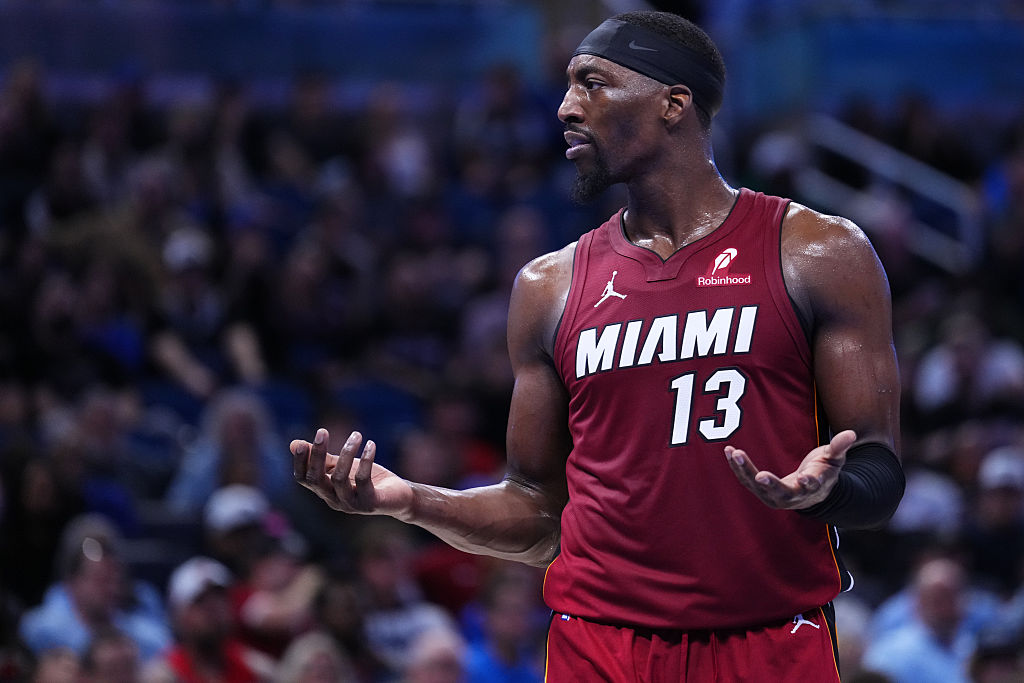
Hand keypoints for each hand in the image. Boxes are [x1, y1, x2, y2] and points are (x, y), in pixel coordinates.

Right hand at [291, 428, 412, 516]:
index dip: (299, 462)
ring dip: (347, 453)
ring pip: (339, 478)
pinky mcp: (370, 503)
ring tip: (357, 435)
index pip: (303, 479)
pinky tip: (371, 445)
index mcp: (325, 491)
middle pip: (316, 479)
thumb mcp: (344, 465)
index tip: (301, 443)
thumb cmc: (370, 480)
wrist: (400, 497)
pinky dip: (366, 460)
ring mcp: (351, 504)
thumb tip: (294, 443)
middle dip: (317, 455)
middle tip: (323, 431)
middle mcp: (334, 500)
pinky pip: (363, 480)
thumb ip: (323, 458)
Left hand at [724, 430, 856, 509]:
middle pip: (781, 494)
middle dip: (770, 484)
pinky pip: (747, 480)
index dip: (810, 484)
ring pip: (758, 488)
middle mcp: (794, 496)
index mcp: (814, 488)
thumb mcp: (835, 459)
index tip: (806, 478)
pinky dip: (737, 467)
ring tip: (735, 453)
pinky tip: (729, 451)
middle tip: (760, 475)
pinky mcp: (762, 490)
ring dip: (745, 471)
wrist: (812, 492)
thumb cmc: (824, 471)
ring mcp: (776, 496)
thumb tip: (851, 433)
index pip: (812, 488)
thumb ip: (839, 447)